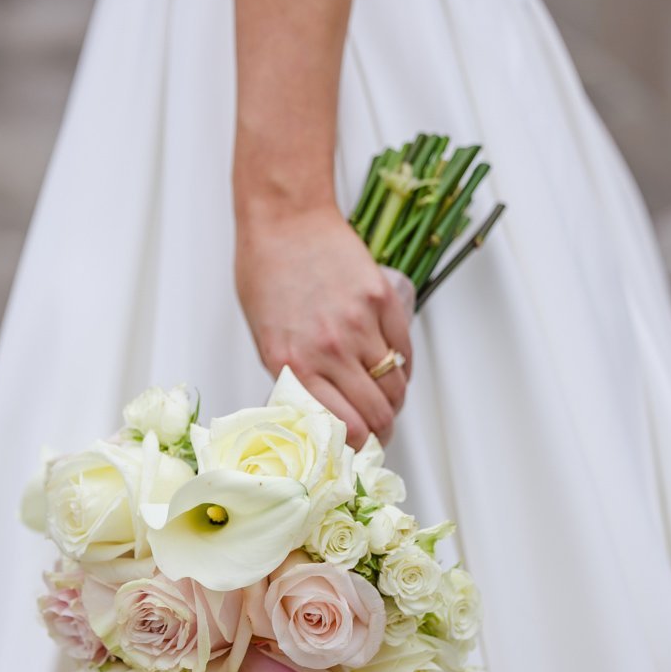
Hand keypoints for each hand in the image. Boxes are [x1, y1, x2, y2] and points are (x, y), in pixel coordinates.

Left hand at [236, 205, 413, 448]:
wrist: (286, 221)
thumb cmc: (266, 276)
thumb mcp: (266, 338)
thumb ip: (295, 377)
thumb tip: (324, 414)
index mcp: (292, 366)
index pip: (342, 429)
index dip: (357, 447)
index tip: (359, 450)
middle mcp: (328, 349)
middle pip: (376, 413)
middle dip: (381, 431)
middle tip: (379, 432)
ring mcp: (359, 324)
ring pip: (396, 386)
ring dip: (394, 401)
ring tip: (385, 400)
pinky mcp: (382, 301)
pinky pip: (404, 351)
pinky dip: (403, 368)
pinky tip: (393, 369)